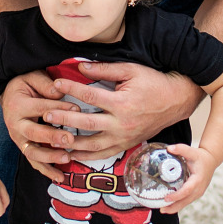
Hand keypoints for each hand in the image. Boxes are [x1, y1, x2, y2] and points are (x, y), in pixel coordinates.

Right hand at [1, 69, 80, 180]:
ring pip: (32, 152)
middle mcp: (14, 124)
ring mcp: (18, 138)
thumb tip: (60, 92)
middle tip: (70, 139)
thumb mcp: (32, 77)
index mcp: (17, 105)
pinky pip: (34, 162)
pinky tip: (60, 177)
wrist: (10, 94)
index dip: (59, 108)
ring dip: (50, 157)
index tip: (77, 108)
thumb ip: (45, 84)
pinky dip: (46, 170)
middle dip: (52, 137)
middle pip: (34, 134)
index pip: (41, 108)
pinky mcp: (23, 147)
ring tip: (67, 158)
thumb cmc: (25, 85)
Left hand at [45, 61, 202, 160]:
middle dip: (64, 119)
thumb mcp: (131, 70)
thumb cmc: (153, 83)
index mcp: (122, 103)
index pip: (89, 95)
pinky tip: (71, 154)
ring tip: (52, 139)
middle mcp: (122, 124)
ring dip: (71, 143)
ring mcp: (124, 138)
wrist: (176, 101)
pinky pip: (103, 155)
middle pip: (86, 123)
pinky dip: (86, 157)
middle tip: (46, 114)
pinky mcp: (126, 145)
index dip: (70, 88)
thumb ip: (105, 69)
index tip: (55, 83)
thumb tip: (81, 67)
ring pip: (92, 145)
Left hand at [159, 143, 216, 213]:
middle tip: (162, 209)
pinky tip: (169, 206)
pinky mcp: (196, 193)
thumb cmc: (201, 157)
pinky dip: (178, 204)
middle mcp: (199, 188)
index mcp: (198, 180)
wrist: (211, 160)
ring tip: (163, 210)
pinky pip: (187, 201)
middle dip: (174, 206)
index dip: (177, 195)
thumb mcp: (192, 151)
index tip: (166, 198)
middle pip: (186, 201)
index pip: (187, 190)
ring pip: (186, 203)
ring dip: (175, 208)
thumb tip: (169, 148)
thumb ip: (181, 149)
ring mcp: (198, 192)